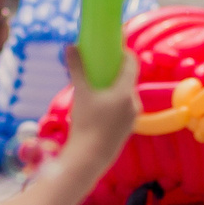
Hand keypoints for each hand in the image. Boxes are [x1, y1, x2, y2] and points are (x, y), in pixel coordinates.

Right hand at [60, 44, 140, 161]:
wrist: (89, 158)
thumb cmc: (85, 124)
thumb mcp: (80, 94)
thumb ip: (77, 69)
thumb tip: (70, 46)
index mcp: (125, 92)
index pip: (132, 64)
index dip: (124, 53)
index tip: (114, 47)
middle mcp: (133, 103)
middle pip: (127, 80)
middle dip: (115, 71)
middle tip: (100, 66)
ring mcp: (132, 117)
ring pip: (124, 95)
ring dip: (113, 88)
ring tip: (96, 87)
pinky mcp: (127, 129)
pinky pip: (122, 108)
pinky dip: (113, 102)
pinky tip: (99, 106)